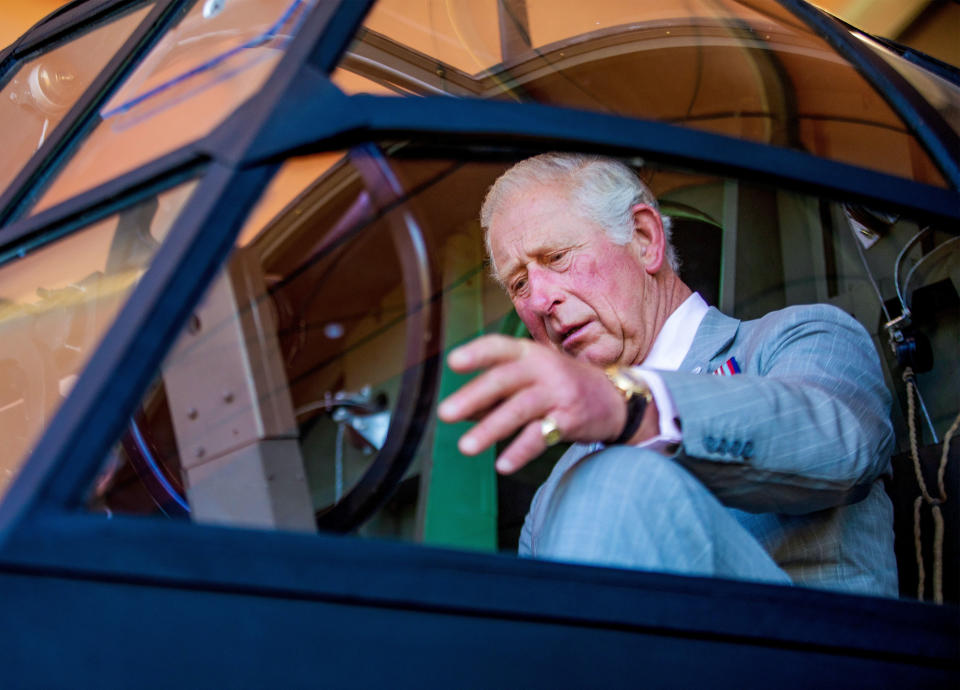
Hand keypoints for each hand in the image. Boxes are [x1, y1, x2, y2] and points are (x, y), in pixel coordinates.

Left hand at [437, 334, 630, 473]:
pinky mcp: (570, 419)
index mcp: (528, 353)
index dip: (477, 353)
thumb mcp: (529, 379)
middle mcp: (543, 368)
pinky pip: (541, 436)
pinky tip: (503, 465)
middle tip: (445, 414)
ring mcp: (558, 393)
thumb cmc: (558, 386)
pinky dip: (521, 451)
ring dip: (491, 429)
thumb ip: (495, 393)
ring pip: (519, 409)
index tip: (452, 363)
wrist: (613, 398)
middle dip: (473, 396)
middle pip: (504, 380)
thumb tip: (462, 412)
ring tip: (466, 447)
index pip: (499, 348)